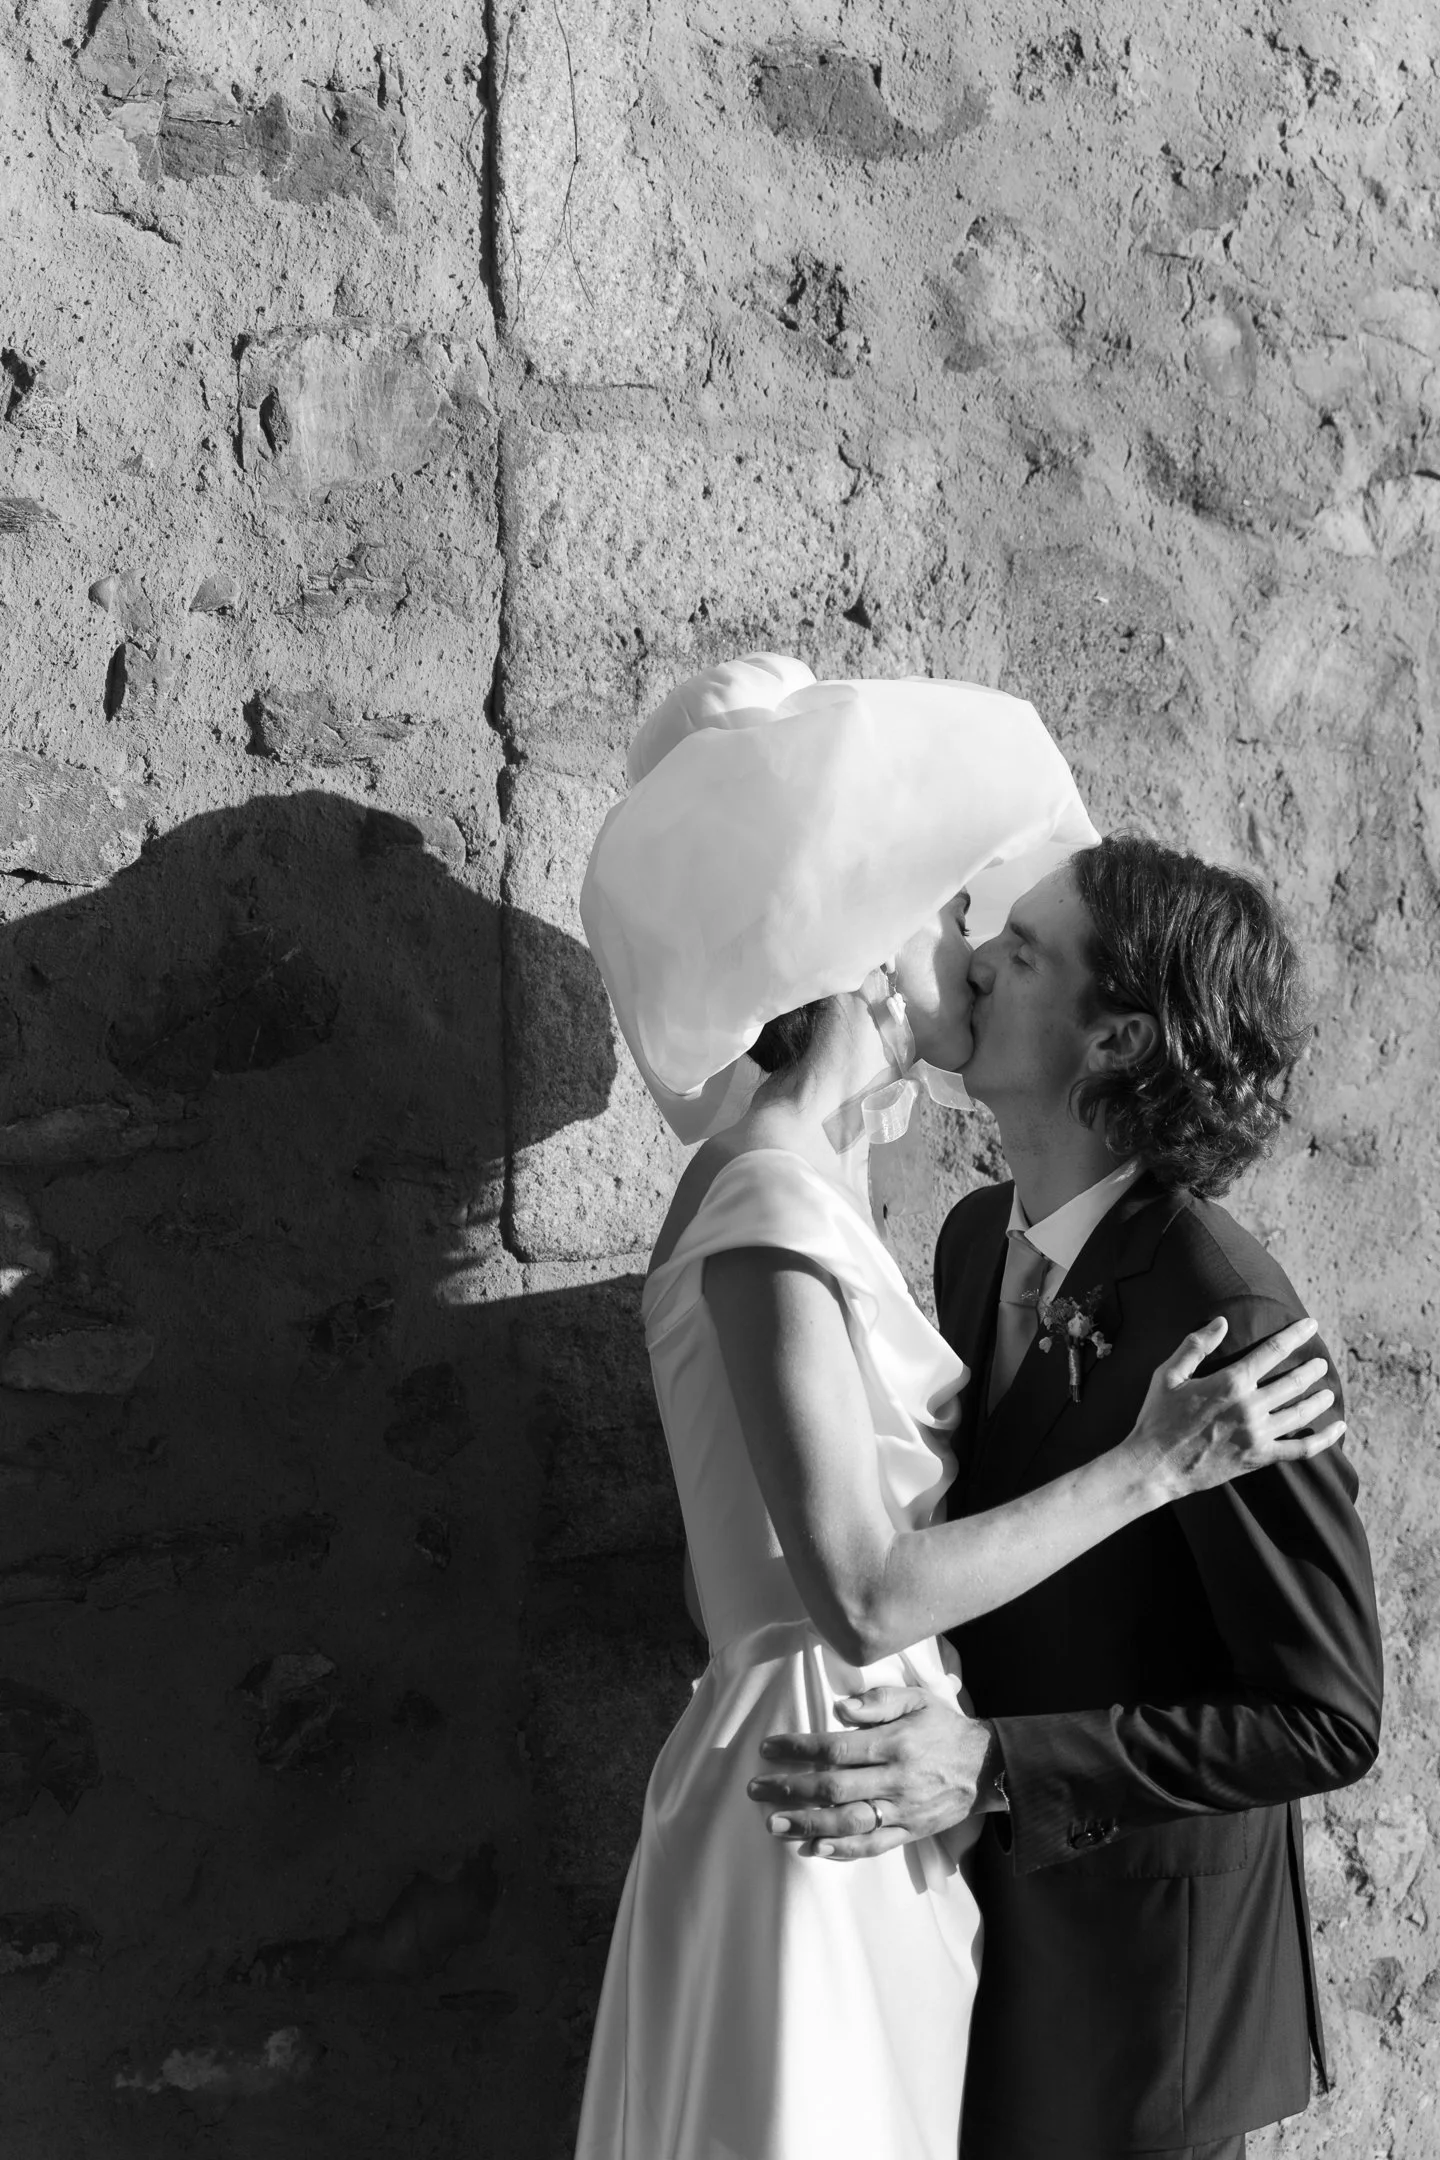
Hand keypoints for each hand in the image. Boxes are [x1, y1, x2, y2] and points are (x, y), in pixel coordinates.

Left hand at [746, 1686, 1000, 1860]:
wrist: (986, 1767)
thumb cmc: (943, 1727)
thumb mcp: (918, 1699)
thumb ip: (880, 1700)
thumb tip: (841, 1706)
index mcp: (894, 1744)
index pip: (836, 1748)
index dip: (799, 1748)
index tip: (768, 1748)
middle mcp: (896, 1780)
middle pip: (834, 1788)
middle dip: (791, 1789)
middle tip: (755, 1789)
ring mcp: (902, 1811)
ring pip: (849, 1823)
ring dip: (807, 1825)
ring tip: (773, 1824)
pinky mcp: (909, 1832)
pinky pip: (872, 1846)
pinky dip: (842, 1851)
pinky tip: (814, 1849)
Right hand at [1129, 1314, 1344, 1500]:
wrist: (1155, 1466)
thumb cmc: (1158, 1417)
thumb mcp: (1168, 1375)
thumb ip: (1196, 1346)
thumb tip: (1221, 1321)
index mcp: (1230, 1382)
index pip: (1272, 1351)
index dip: (1294, 1335)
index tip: (1310, 1324)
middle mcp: (1250, 1407)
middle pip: (1293, 1382)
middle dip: (1311, 1368)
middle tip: (1321, 1362)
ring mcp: (1257, 1434)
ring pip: (1300, 1413)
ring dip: (1319, 1400)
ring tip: (1329, 1391)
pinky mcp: (1259, 1457)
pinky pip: (1300, 1449)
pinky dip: (1323, 1440)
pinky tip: (1336, 1429)